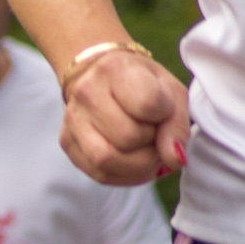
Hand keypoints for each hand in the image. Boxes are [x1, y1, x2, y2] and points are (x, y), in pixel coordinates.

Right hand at [60, 49, 188, 185]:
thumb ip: (177, 126)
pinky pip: (99, 173)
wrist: (103, 80)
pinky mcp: (67, 142)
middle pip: (128, 137)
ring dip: (137, 165)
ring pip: (107, 160)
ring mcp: (72, 119)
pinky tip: (131, 161)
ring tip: (145, 152)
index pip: (148, 105)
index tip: (161, 110)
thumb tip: (174, 160)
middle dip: (150, 143)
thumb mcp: (171, 92)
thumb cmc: (143, 84)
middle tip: (153, 133)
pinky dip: (124, 174)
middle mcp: (86, 92)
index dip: (164, 115)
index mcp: (114, 69)